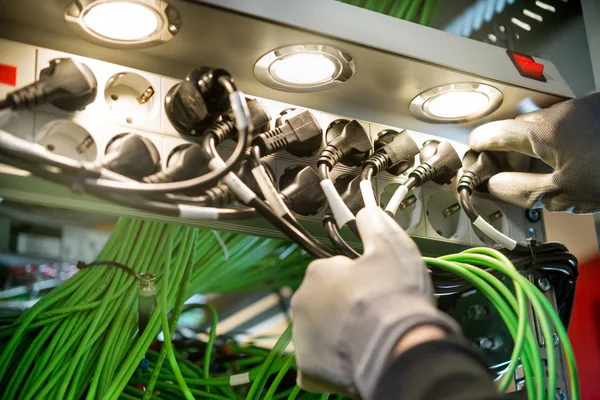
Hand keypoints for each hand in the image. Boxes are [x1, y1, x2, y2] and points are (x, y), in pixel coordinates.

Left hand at [291, 206, 459, 398]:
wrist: (396, 347)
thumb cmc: (393, 297)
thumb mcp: (391, 248)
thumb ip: (374, 225)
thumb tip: (366, 211)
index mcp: (319, 272)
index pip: (333, 270)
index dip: (357, 278)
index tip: (374, 287)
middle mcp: (303, 301)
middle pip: (323, 300)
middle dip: (343, 305)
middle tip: (372, 313)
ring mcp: (303, 336)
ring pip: (320, 330)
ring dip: (337, 332)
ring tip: (366, 336)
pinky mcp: (308, 368)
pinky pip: (316, 362)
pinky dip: (330, 362)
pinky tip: (352, 359)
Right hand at [469, 93, 599, 212]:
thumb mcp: (564, 195)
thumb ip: (521, 190)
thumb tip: (496, 185)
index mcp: (547, 131)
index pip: (496, 132)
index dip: (480, 145)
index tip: (474, 151)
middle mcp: (563, 112)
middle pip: (518, 128)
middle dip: (510, 149)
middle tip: (508, 172)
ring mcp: (583, 107)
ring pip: (542, 123)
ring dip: (534, 143)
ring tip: (542, 169)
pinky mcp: (596, 110)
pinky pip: (564, 121)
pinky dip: (556, 137)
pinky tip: (566, 158)